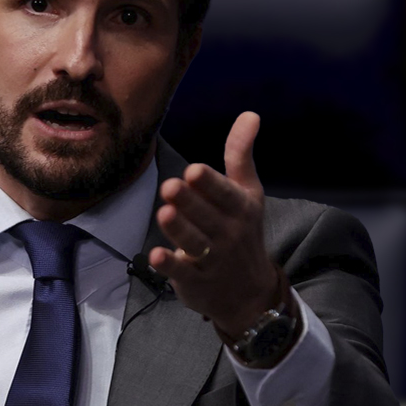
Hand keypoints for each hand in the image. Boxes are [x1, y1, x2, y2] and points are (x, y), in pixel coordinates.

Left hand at [149, 111, 280, 336]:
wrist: (250, 292)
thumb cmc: (244, 232)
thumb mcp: (249, 194)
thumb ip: (241, 156)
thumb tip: (250, 114)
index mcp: (241, 209)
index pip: (225, 194)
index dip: (210, 184)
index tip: (193, 171)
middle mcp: (229, 234)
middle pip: (207, 217)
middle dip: (190, 202)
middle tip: (171, 186)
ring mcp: (213, 260)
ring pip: (194, 243)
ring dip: (179, 229)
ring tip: (163, 213)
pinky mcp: (195, 282)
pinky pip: (182, 273)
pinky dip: (170, 266)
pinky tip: (155, 255)